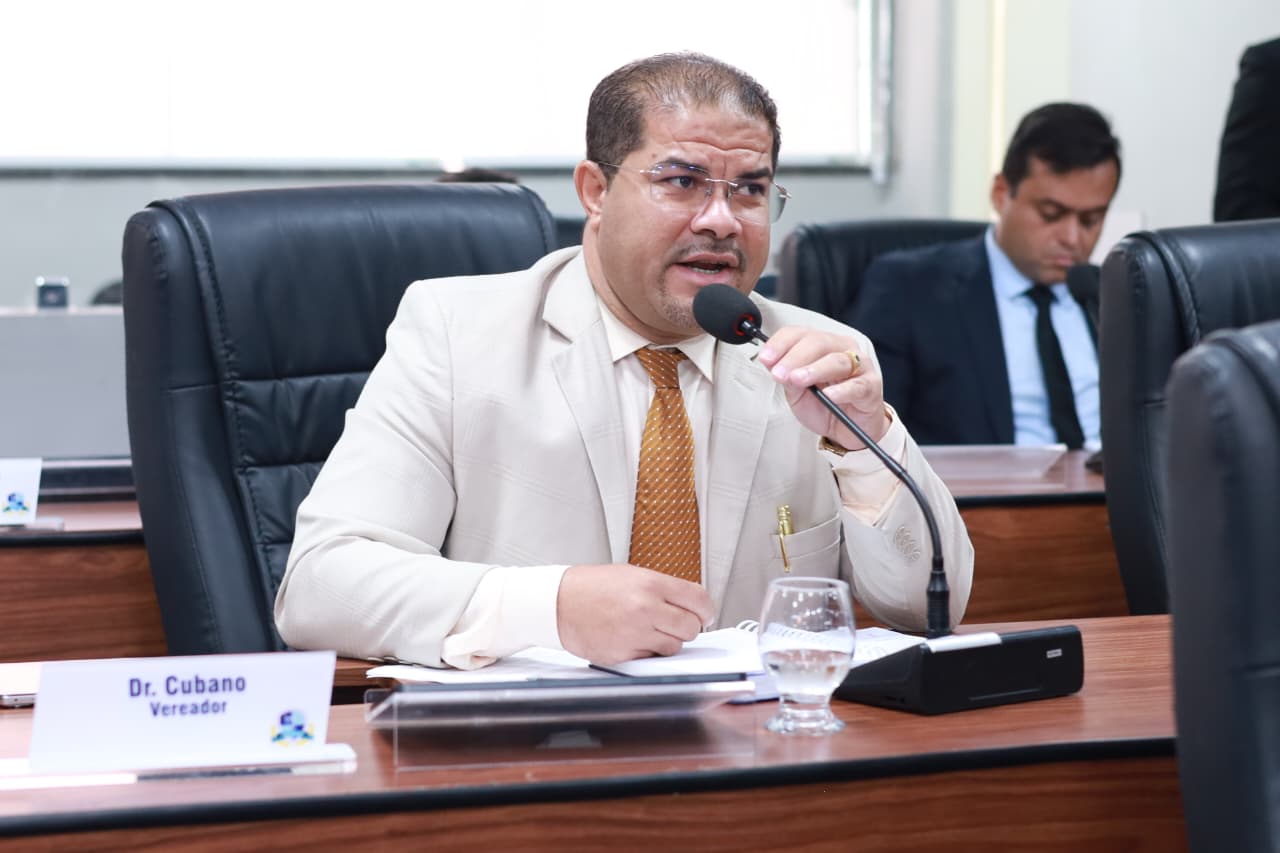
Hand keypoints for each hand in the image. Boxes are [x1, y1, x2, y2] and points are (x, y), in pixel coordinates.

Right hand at [556, 564, 714, 664]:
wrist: (557, 602)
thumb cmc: (591, 587)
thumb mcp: (632, 575)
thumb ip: (663, 590)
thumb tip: (691, 607)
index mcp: (651, 584)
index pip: (700, 601)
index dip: (706, 611)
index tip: (704, 615)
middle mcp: (646, 608)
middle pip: (692, 628)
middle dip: (687, 628)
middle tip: (674, 623)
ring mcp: (635, 633)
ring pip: (675, 647)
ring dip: (667, 642)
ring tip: (649, 630)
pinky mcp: (623, 654)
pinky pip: (651, 660)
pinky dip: (648, 653)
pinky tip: (634, 639)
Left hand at [756, 326, 889, 449]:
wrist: (847, 429)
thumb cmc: (825, 405)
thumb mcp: (798, 392)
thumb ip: (788, 377)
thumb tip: (773, 365)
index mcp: (822, 345)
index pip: (800, 334)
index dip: (781, 343)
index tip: (766, 358)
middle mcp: (842, 349)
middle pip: (818, 343)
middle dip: (794, 358)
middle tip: (779, 373)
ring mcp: (859, 366)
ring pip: (837, 361)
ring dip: (814, 370)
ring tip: (798, 379)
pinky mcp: (871, 387)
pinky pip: (857, 386)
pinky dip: (842, 390)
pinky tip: (829, 395)